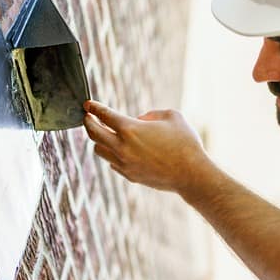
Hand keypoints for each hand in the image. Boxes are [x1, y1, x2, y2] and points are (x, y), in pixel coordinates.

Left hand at [83, 100, 210, 193]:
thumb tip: (139, 120)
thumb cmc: (185, 142)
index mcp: (131, 129)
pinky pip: (113, 163)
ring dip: (99, 140)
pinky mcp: (130, 176)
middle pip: (93, 133)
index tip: (88, 104)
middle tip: (88, 117)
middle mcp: (122, 147)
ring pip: (99, 150)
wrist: (191, 174)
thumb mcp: (172, 116)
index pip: (104, 115)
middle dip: (88, 122)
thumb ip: (151, 114)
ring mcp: (124, 164)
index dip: (94, 107)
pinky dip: (112, 155)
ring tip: (104, 134)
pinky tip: (120, 150)